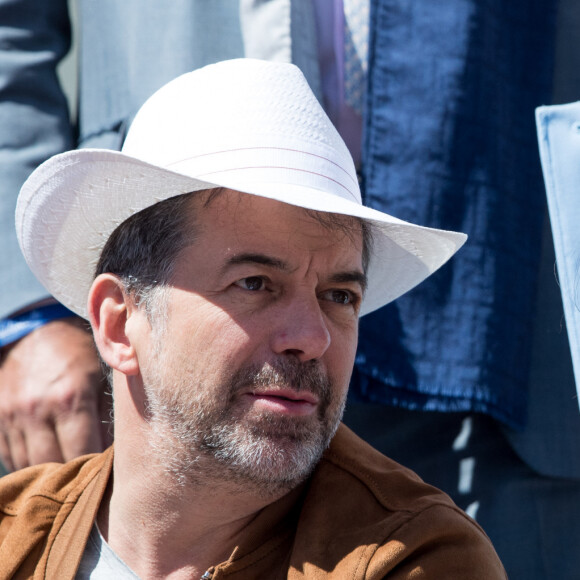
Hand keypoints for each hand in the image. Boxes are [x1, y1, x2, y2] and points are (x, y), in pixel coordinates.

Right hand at [0, 318, 111, 471]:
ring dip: (49, 474)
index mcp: (70, 398)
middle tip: (91, 482)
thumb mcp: (103, 373)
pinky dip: (28, 464)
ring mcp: (12, 415)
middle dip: (72, 477)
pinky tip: (47, 463)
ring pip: (28, 465)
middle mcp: (37, 410)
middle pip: (53, 465)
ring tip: (69, 478)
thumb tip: (120, 448)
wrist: (38, 330)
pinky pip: (9, 456)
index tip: (111, 475)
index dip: (96, 469)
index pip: (83, 452)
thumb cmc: (80, 353)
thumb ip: (109, 410)